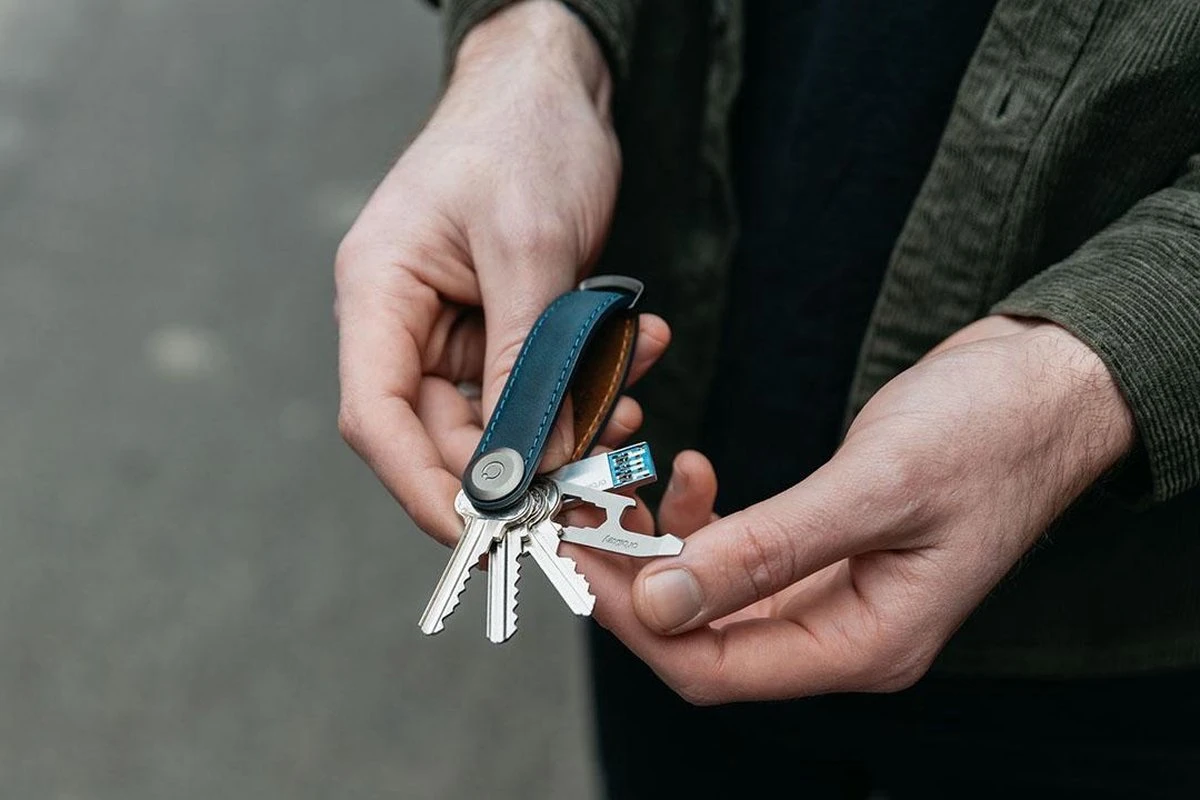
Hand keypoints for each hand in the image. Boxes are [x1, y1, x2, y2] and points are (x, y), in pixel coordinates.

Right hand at [335, 1, 667, 543]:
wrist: (555, 81)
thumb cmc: (524, 137)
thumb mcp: (529, 248)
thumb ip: (524, 361)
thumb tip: (521, 466)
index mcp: (380, 295)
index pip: (378, 419)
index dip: (422, 489)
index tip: (483, 536)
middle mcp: (407, 321)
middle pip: (448, 432)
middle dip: (525, 460)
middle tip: (600, 470)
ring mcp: (456, 326)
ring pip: (506, 416)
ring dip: (573, 418)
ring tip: (634, 390)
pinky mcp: (504, 325)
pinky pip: (544, 380)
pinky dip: (591, 380)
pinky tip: (638, 349)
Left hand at [576, 317, 1134, 703]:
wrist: (1045, 385)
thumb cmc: (989, 435)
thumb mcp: (874, 490)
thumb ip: (766, 552)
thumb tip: (661, 604)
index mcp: (867, 645)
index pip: (716, 669)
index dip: (637, 623)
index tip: (580, 558)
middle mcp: (844, 633)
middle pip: (704, 638)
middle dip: (633, 579)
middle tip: (580, 514)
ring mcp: (834, 594)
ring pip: (712, 595)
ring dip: (659, 544)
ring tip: (625, 482)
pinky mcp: (824, 551)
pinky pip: (739, 555)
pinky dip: (701, 520)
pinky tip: (693, 471)